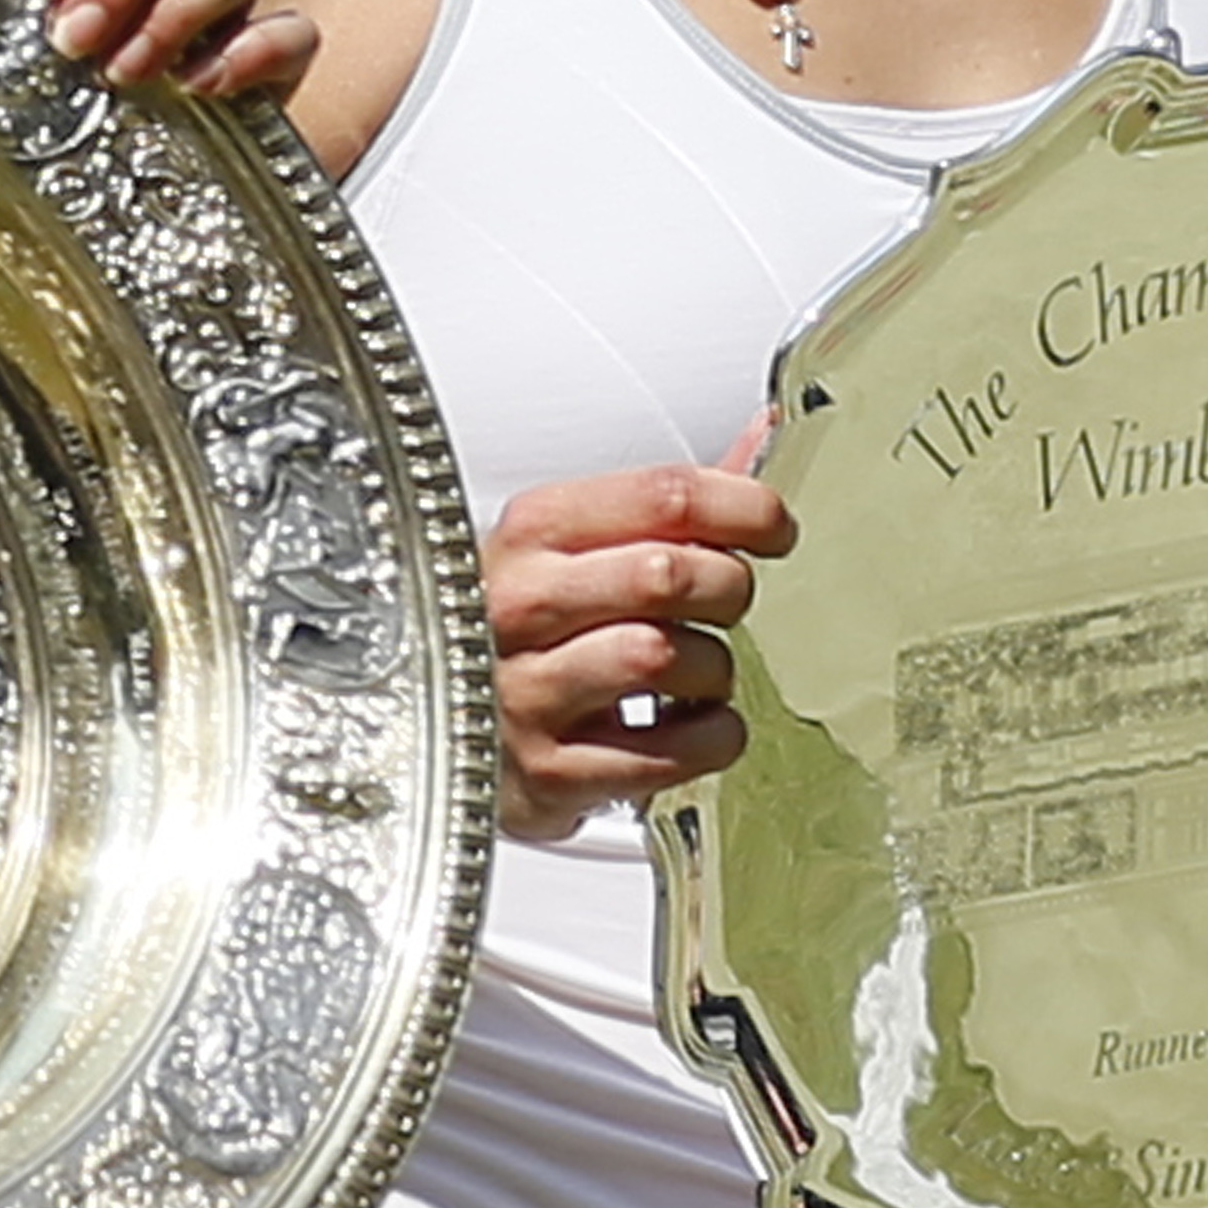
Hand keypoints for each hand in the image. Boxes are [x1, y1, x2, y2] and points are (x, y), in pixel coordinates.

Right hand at [484, 446, 793, 841]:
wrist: (434, 721)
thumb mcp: (575, 546)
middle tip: (723, 604)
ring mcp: (527, 692)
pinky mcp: (549, 773)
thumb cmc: (523, 628)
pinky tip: (684, 725)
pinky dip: (711, 738)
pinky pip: (676, 750)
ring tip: (691, 673)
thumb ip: (671, 501)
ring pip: (671, 660)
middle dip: (727, 588)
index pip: (665, 494)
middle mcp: (518, 605)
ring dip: (713, 670)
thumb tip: (766, 435)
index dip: (746, 506)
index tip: (773, 527)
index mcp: (531, 531)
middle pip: (671, 574)